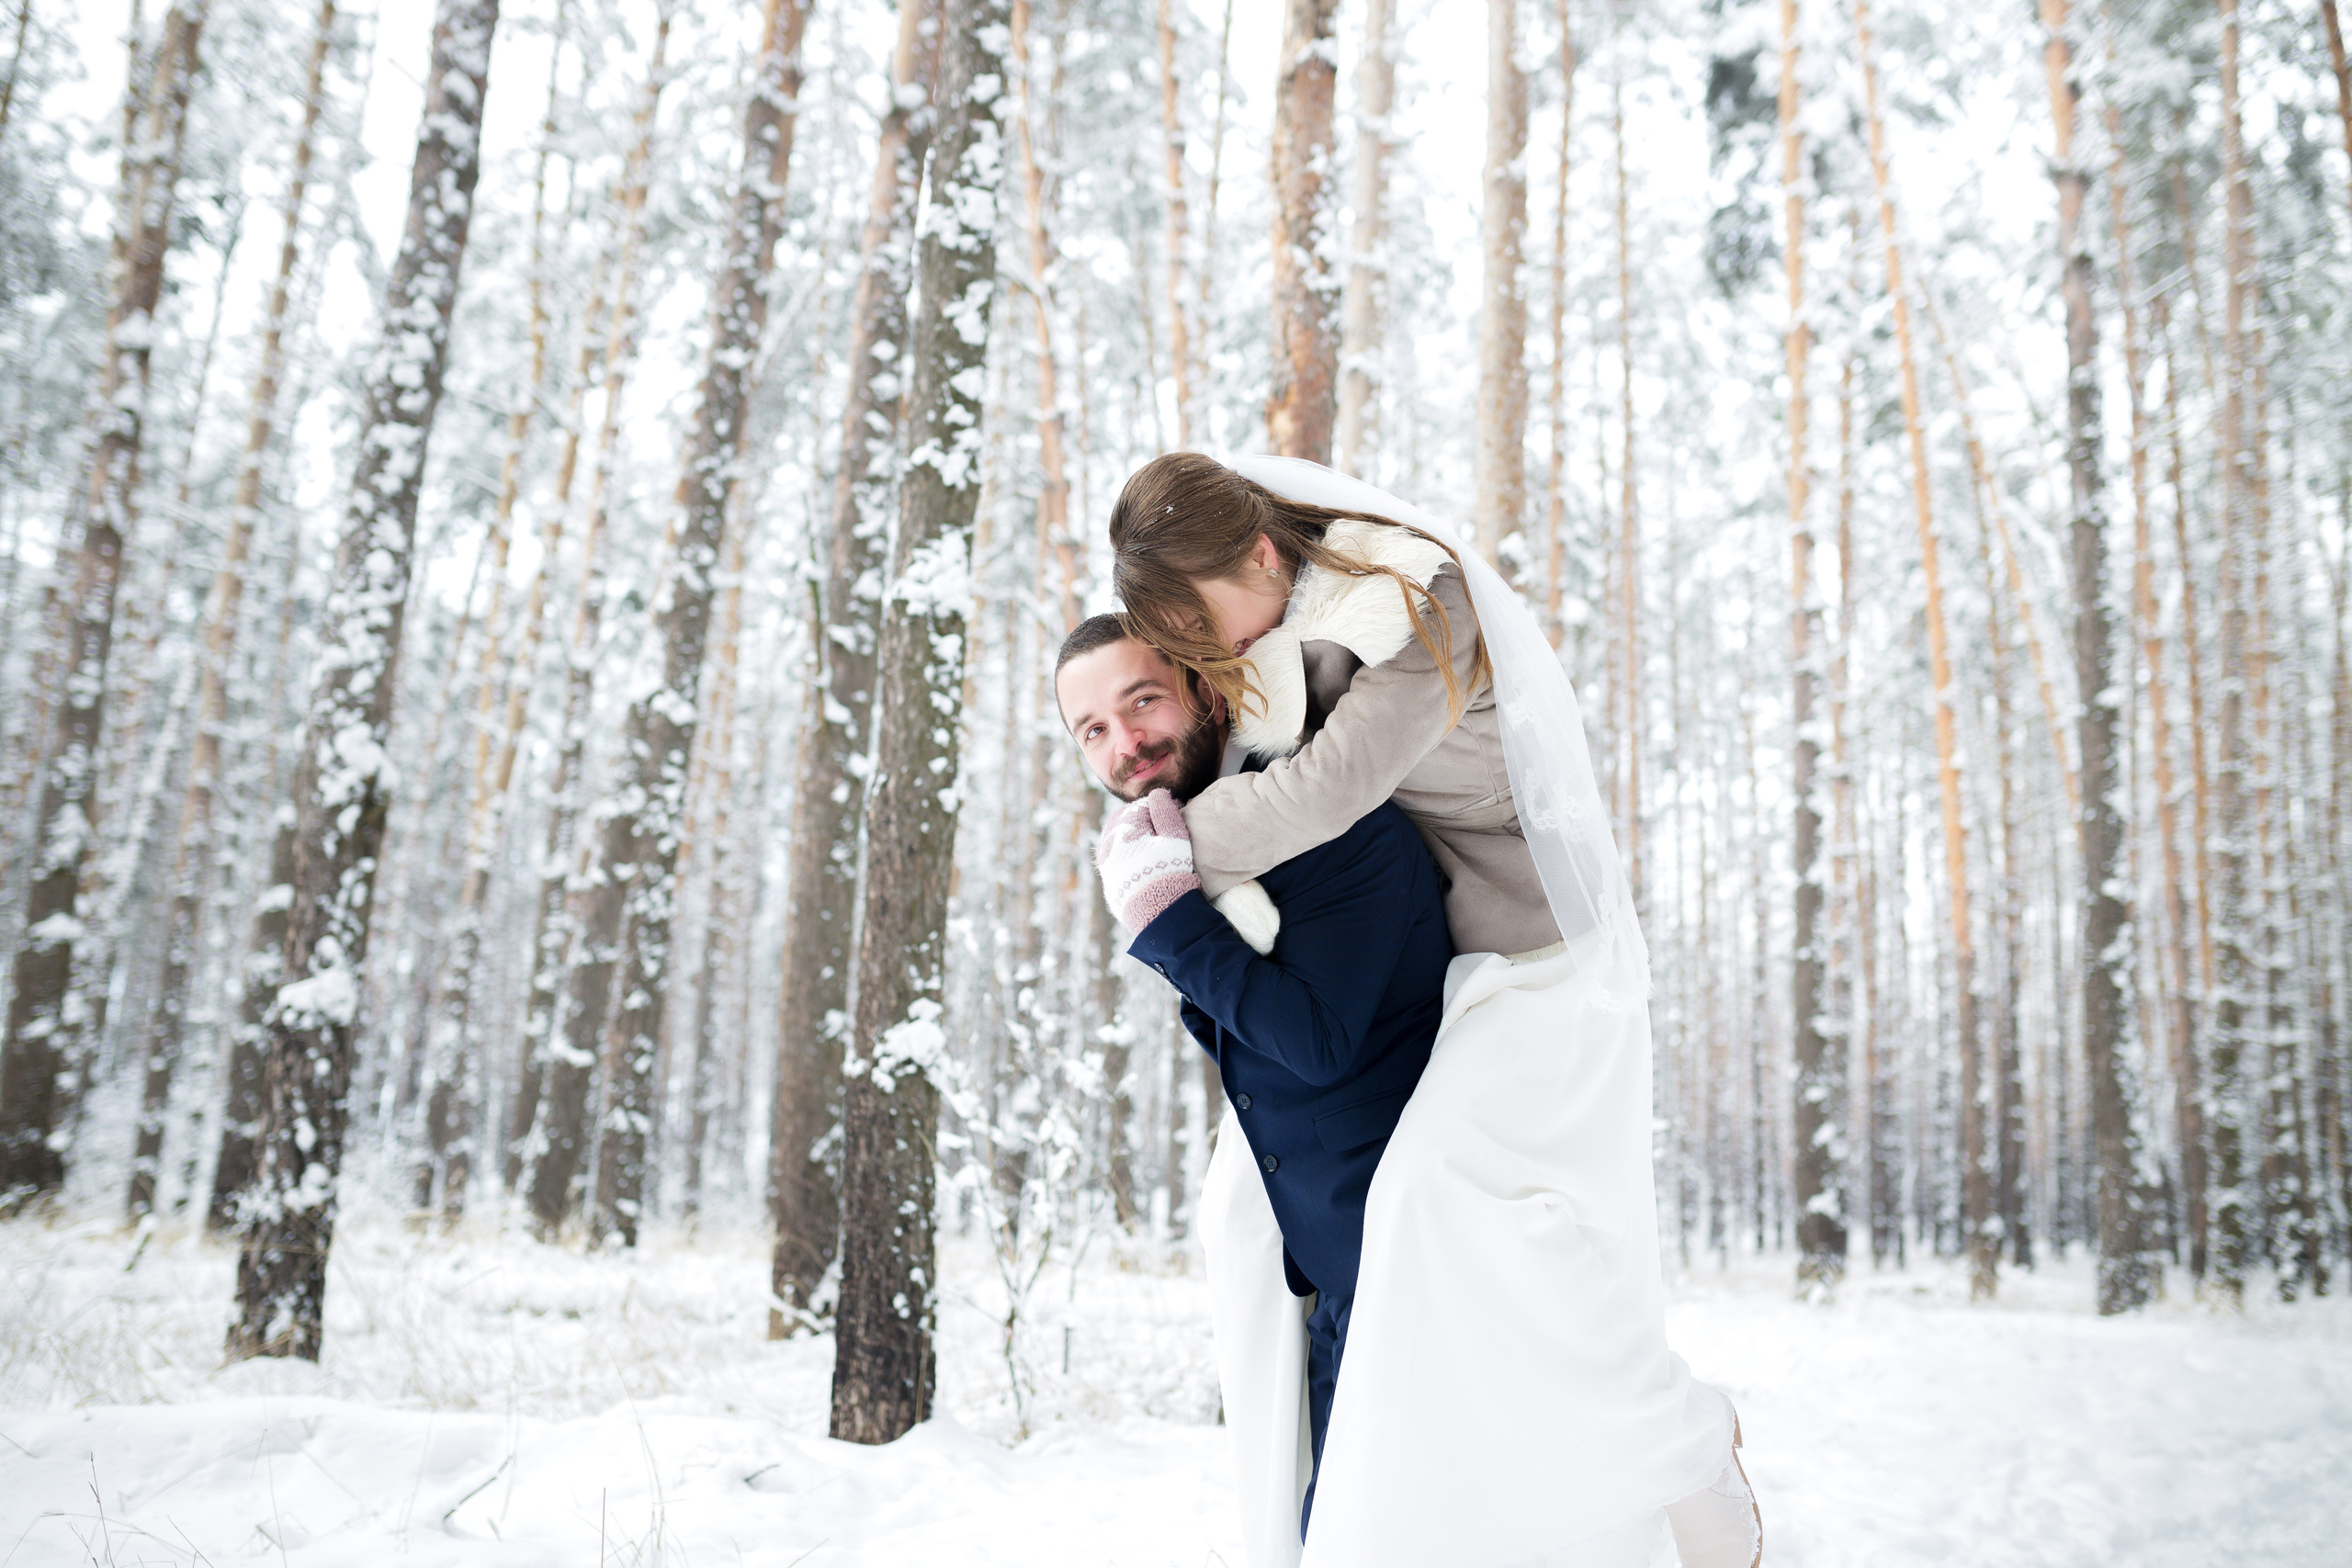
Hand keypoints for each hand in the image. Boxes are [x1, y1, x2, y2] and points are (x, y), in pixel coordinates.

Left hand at [1094, 789, 1200, 932]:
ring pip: (1119, 837)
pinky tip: (1146, 857)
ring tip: (1158, 841)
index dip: (1161, 807)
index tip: (1178, 811)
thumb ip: (1165, 811)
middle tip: (1167, 825)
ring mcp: (1105, 862)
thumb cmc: (1169, 872)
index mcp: (1123, 829)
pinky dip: (1129, 851)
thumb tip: (1157, 793)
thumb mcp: (1174, 838)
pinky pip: (1116, 855)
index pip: (1141, 807)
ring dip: (1136, 834)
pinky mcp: (1108, 879)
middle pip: (1126, 820)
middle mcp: (1108, 843)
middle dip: (1145, 819)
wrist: (1158, 914)